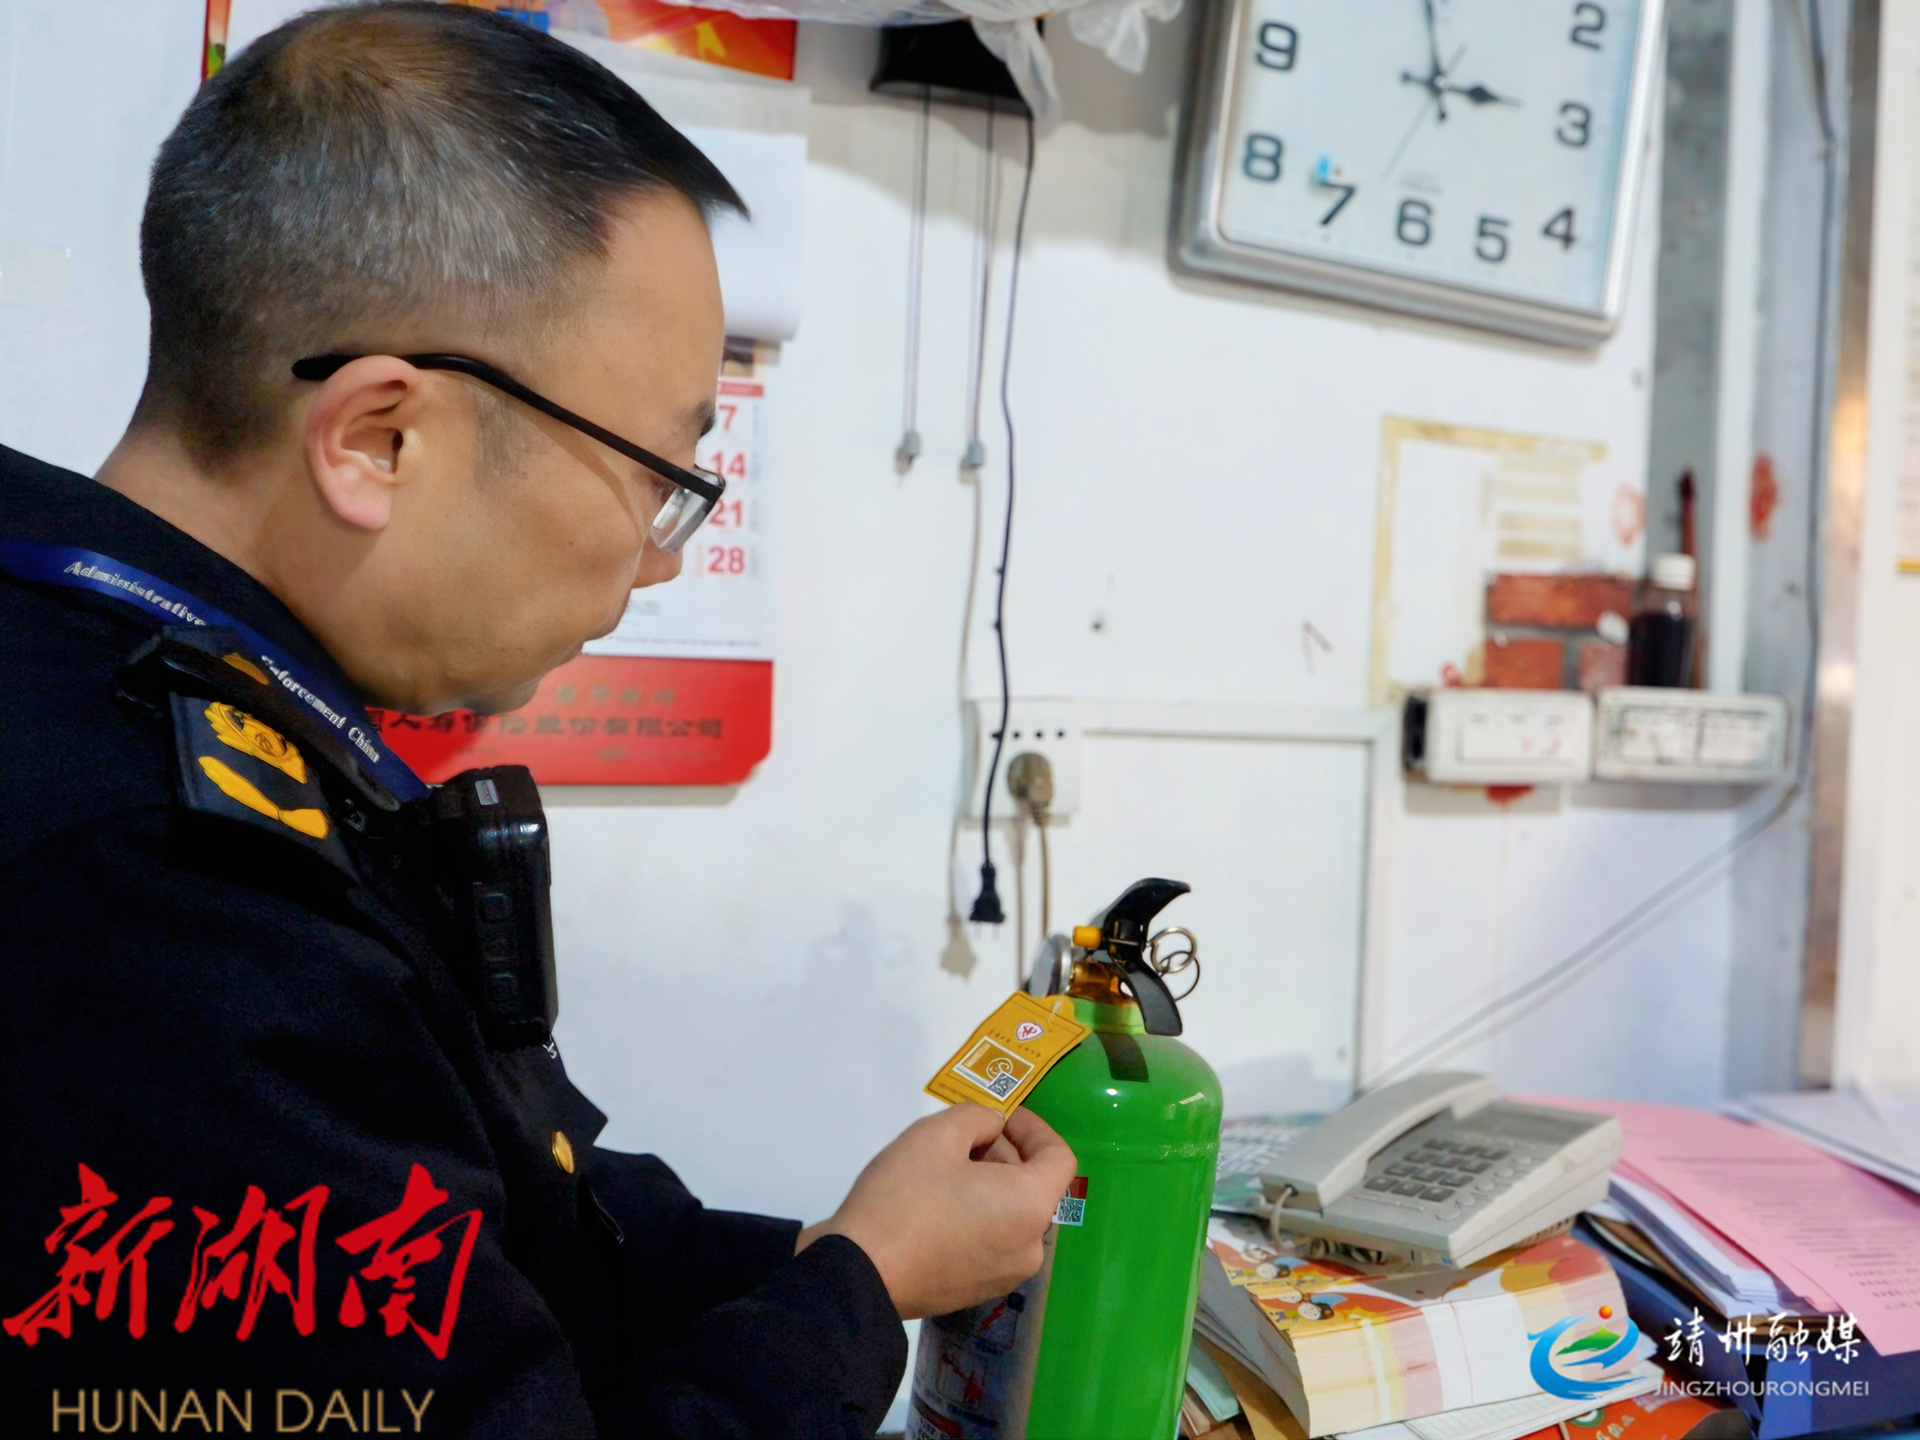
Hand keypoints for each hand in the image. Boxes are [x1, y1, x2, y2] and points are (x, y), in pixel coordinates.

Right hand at [796, 1104, 1076, 1320]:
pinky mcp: (977, 1291)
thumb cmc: (904, 1197)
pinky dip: (977, 1216)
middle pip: (1033, 1186)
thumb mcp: (937, 1134)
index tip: (998, 1116)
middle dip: (1004, 1153)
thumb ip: (977, 1117)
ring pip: (1011, 1214)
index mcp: (1031, 1207)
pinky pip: (991, 1241)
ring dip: (988, 1184)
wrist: (860, 1273)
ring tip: (942, 1169)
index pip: (1059, 1157)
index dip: (1032, 1127)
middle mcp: (1030, 1247)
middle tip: (961, 1137)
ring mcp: (1004, 1276)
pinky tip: (935, 1206)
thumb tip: (991, 1128)